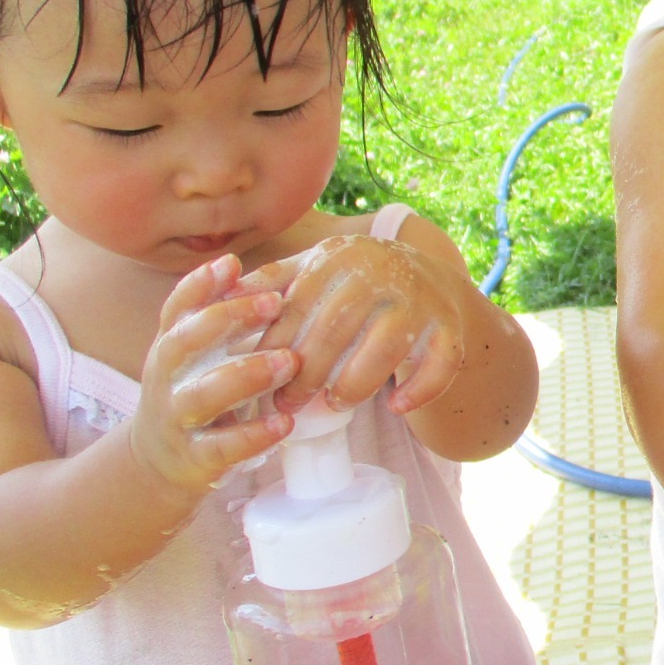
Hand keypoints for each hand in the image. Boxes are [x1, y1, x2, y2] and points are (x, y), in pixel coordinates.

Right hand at [130, 255, 298, 494]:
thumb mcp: (196, 355)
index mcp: (169, 349)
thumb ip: (214, 314)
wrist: (159, 464)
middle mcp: (166, 380)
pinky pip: (223, 446)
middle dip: (227, 320)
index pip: (176, 310)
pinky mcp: (196, 458)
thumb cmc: (192, 393)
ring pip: (203, 395)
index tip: (232, 263)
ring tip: (288, 362)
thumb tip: (235, 262)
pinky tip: (285, 422)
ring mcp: (177, 420)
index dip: (199, 285)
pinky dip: (254, 435)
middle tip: (275, 303)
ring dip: (246, 375)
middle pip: (183, 344)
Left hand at [244, 236, 465, 414]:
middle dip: (309, 374)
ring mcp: (421, 298)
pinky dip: (420, 388)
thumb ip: (269, 283)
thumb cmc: (355, 281)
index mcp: (338, 258)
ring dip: (357, 382)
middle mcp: (381, 272)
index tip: (261, 385)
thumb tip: (213, 298)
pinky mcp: (451, 324)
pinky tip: (395, 406)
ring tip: (337, 405)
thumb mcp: (313, 270)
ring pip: (387, 346)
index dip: (275, 350)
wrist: (429, 275)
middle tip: (292, 406)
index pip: (297, 308)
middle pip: (337, 329)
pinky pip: (441, 361)